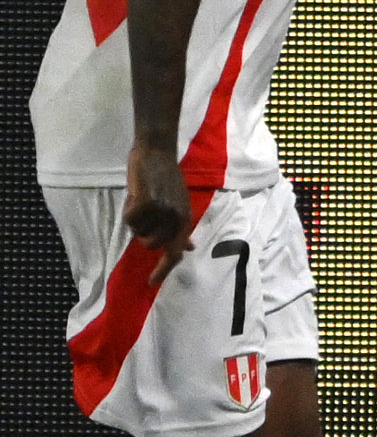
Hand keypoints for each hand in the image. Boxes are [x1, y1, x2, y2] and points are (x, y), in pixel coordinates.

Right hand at [122, 135, 192, 269]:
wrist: (157, 154)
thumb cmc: (165, 180)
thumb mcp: (179, 205)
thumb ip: (180, 228)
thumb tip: (187, 250)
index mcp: (184, 221)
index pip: (175, 252)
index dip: (164, 269)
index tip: (151, 282)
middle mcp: (177, 218)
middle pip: (150, 245)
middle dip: (142, 232)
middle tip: (145, 212)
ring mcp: (163, 210)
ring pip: (137, 232)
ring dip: (136, 220)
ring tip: (143, 201)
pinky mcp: (148, 202)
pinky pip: (129, 219)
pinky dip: (128, 209)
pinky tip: (136, 195)